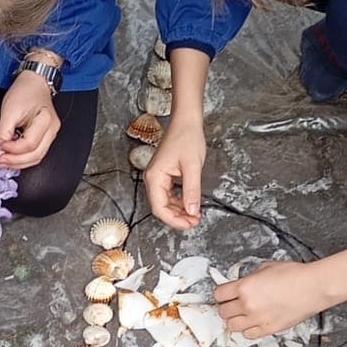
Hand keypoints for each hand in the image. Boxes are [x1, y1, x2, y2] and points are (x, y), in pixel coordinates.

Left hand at [0, 71, 59, 171]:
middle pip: (36, 155)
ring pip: (37, 157)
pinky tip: (13, 156)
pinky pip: (37, 153)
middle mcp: (52, 130)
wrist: (34, 82)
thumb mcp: (8, 110)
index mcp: (45, 120)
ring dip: (20, 162)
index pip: (29, 144)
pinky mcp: (47, 137)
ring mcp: (51, 134)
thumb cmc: (25, 91)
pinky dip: (24, 157)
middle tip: (0, 161)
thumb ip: (3, 132)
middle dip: (16, 161)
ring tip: (5, 161)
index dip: (12, 150)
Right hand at [145, 115, 205, 229]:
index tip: (189, 224)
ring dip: (179, 212)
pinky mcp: (164, 175)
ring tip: (194, 216)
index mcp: (155, 177)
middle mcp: (152, 178)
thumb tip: (192, 211)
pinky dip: (179, 203)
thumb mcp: (192, 167)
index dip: (174, 220)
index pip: (159, 208)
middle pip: (160, 208)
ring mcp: (157, 177)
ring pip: (165, 203)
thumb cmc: (187, 137)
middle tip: (194, 222)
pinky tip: (190, 205)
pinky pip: (169, 195)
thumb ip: (192, 191)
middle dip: (177, 218)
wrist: (186, 121)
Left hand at [212, 260, 324, 341]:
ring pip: (232, 326)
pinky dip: (248, 330)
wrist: (313, 287)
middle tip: (233, 304)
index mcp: (244, 287)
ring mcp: (257, 319)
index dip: (221, 294)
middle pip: (223, 312)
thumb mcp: (266, 267)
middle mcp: (247, 305)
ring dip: (235, 320)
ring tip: (242, 315)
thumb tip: (245, 282)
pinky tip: (253, 322)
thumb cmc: (294, 275)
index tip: (224, 294)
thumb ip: (251, 277)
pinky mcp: (268, 329)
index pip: (218, 295)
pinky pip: (248, 335)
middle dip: (227, 307)